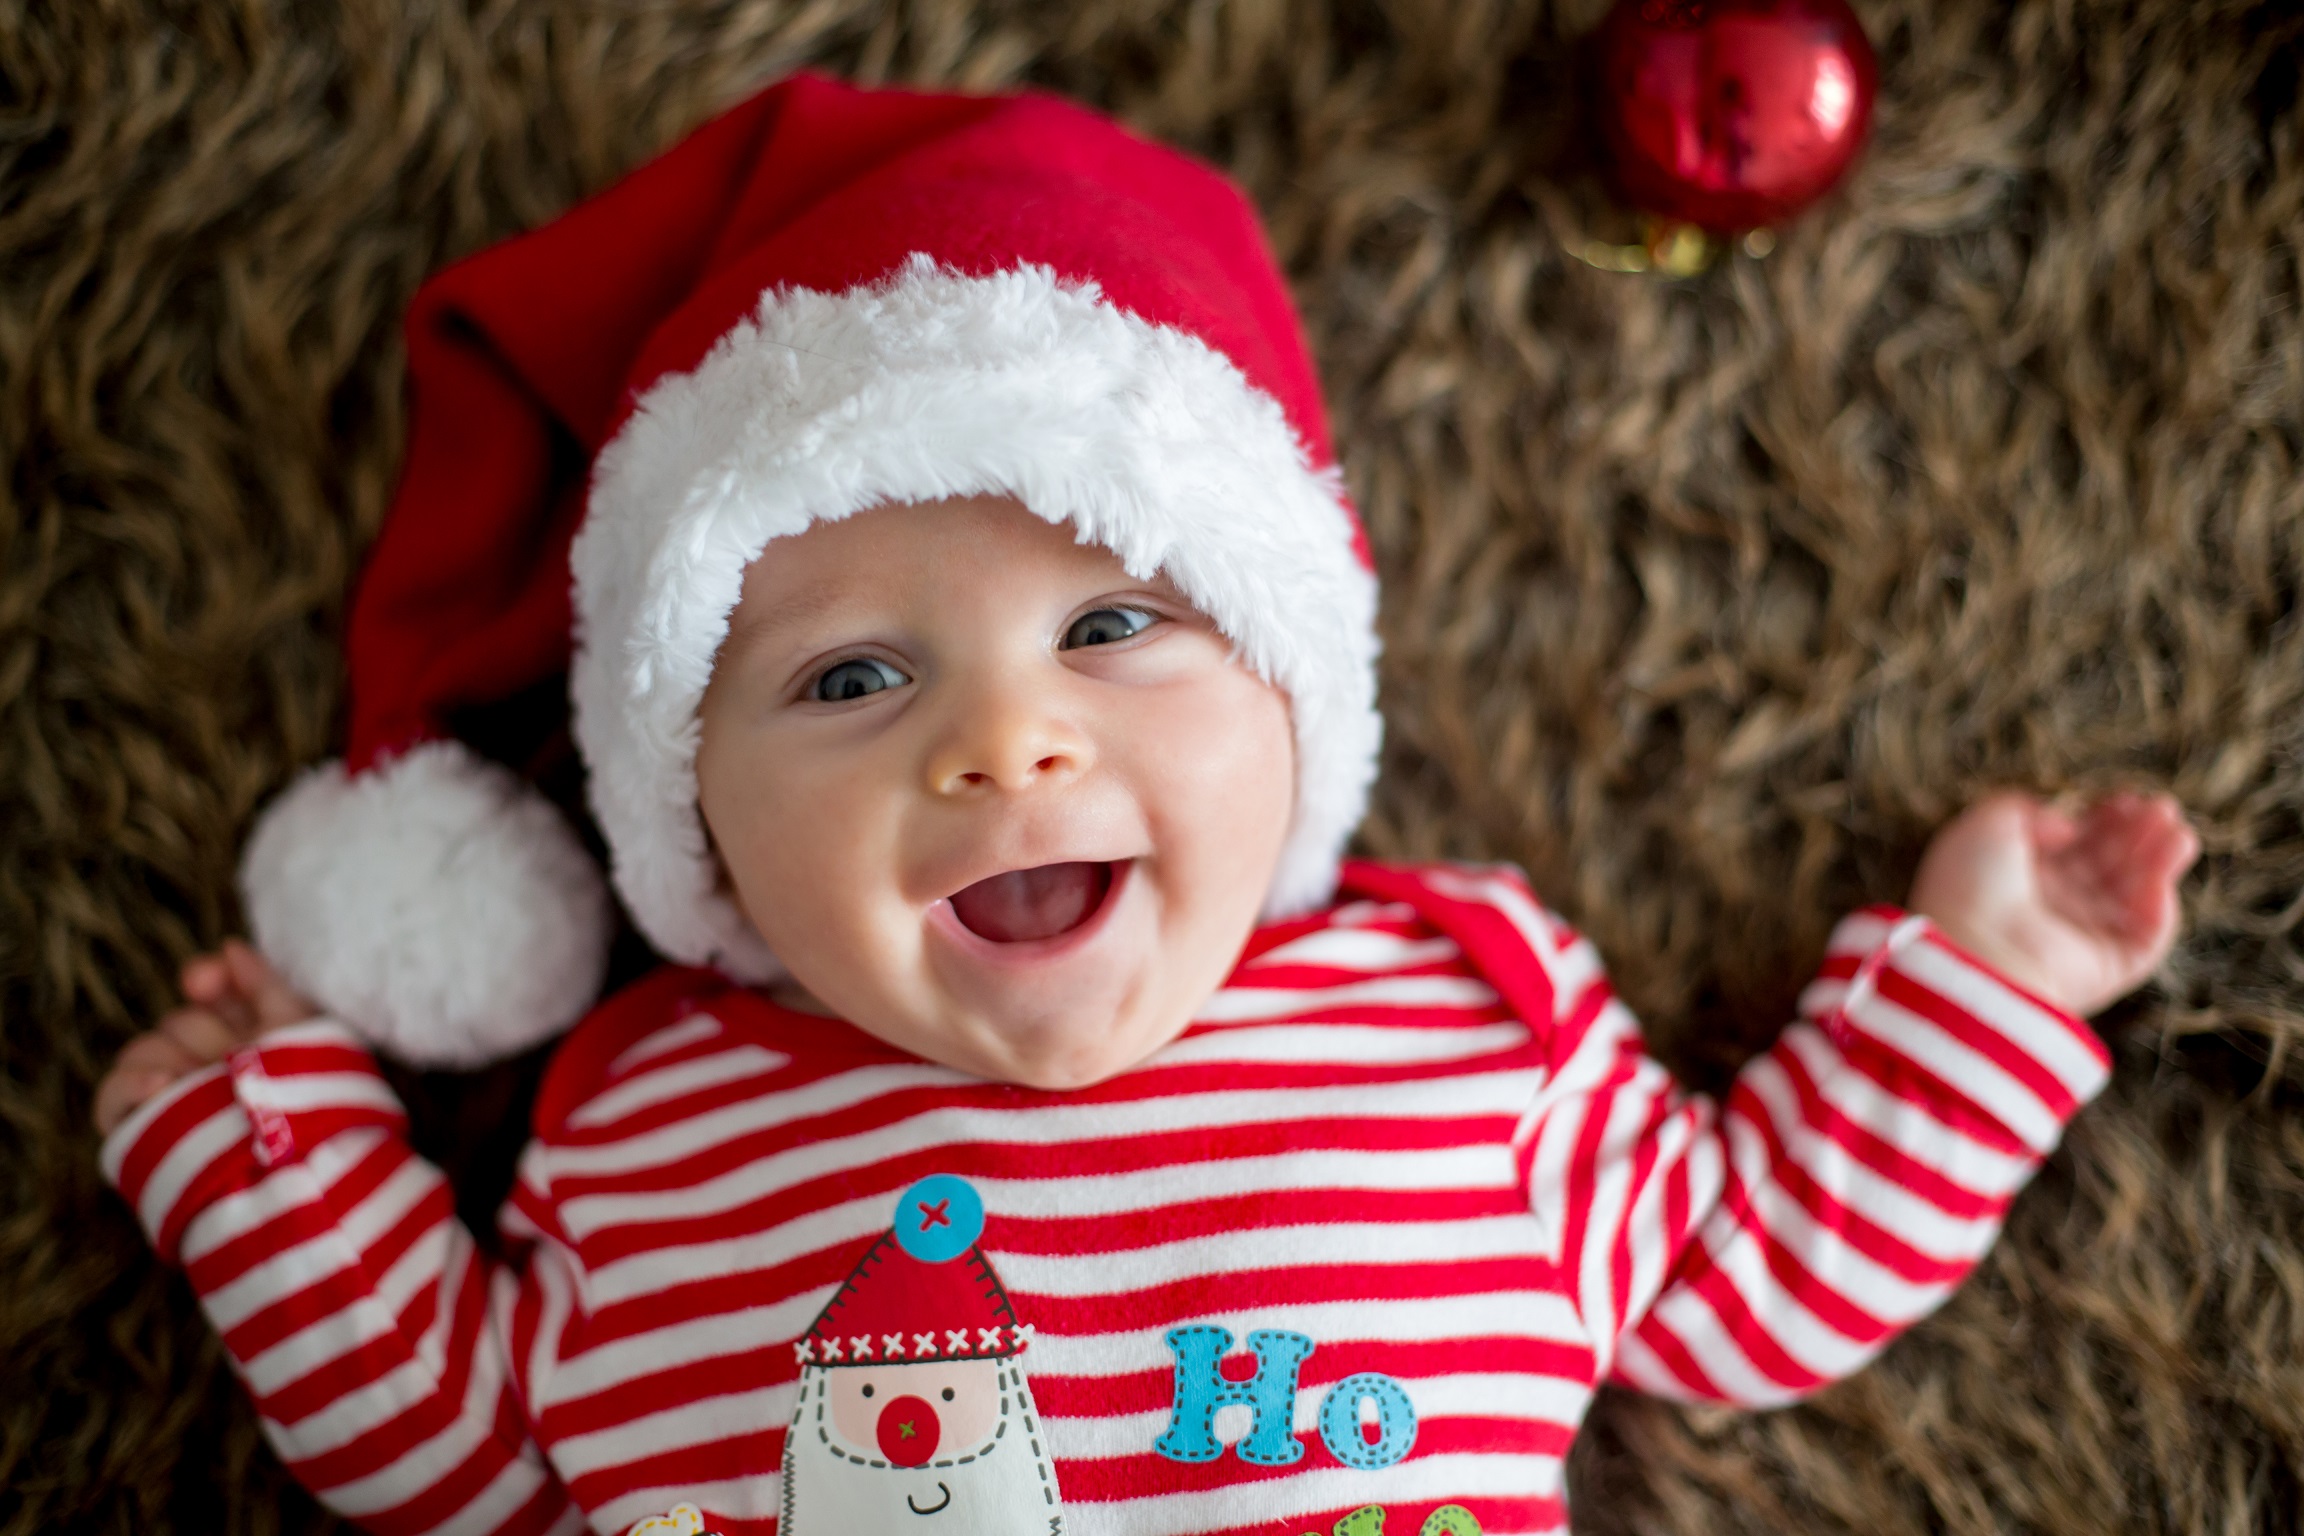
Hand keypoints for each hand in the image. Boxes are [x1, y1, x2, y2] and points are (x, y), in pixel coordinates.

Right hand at [94, 940, 318, 1136]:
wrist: (303, 1172)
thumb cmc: (311, 1102)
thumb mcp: (301, 1035)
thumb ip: (266, 986)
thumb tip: (229, 946)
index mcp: (243, 1041)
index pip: (209, 994)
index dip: (205, 979)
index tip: (204, 980)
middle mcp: (204, 1067)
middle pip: (181, 1021)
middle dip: (206, 1034)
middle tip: (231, 1060)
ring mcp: (171, 1100)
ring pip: (144, 1049)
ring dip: (172, 1058)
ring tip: (202, 1080)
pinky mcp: (141, 1133)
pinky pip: (113, 1097)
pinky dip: (134, 1086)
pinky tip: (165, 1089)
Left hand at [1908, 791, 2199, 1017]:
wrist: (1976, 949)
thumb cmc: (1971, 884)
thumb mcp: (1987, 823)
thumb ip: (2028, 809)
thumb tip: (2068, 825)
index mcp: (2020, 876)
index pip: (2076, 844)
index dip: (2104, 820)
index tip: (2123, 799)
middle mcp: (2052, 908)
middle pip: (2110, 865)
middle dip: (2138, 834)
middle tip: (2162, 807)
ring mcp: (2081, 939)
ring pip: (2135, 896)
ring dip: (2160, 861)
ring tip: (2180, 832)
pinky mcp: (2109, 968)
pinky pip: (2147, 936)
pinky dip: (2160, 906)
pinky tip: (2162, 876)